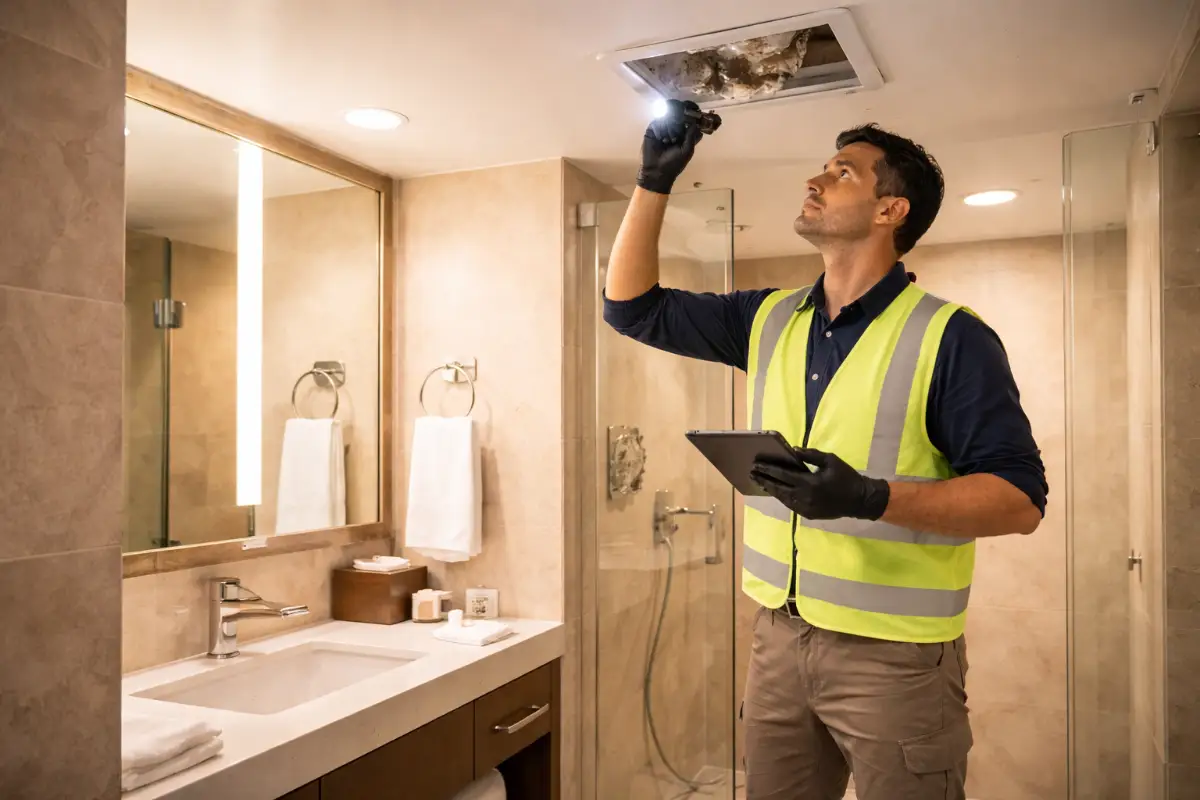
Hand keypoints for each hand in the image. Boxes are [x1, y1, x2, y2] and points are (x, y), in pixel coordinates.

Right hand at [637, 100, 705, 194]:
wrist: (657, 172)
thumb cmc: (674, 164)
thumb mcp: (687, 150)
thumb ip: (691, 135)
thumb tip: (695, 122)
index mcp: (685, 136)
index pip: (689, 122)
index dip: (691, 117)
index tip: (693, 113)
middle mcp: (674, 131)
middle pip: (679, 117)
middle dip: (680, 120)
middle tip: (680, 125)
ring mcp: (663, 130)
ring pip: (668, 118)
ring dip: (670, 127)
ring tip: (669, 140)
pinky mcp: (652, 131)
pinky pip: (657, 122)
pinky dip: (660, 129)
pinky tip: (661, 139)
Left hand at [750, 448, 890, 520]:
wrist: (860, 500)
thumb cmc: (846, 476)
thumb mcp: (830, 460)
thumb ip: (810, 455)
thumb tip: (793, 450)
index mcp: (810, 483)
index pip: (783, 475)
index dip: (768, 469)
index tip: (756, 464)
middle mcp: (805, 498)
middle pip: (778, 489)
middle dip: (764, 480)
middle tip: (751, 473)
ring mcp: (806, 509)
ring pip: (783, 498)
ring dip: (771, 489)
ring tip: (759, 481)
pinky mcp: (808, 515)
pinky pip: (791, 505)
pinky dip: (782, 497)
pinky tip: (775, 491)